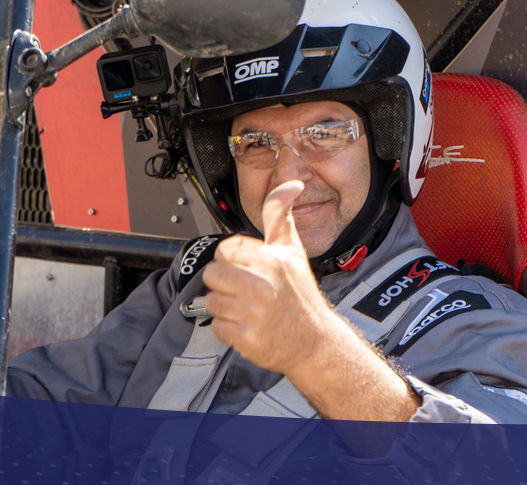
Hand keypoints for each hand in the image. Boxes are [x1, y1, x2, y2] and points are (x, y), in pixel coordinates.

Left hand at [202, 180, 349, 375]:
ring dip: (225, 306)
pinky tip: (248, 324)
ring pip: (211, 300)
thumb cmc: (301, 295)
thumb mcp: (293, 250)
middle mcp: (262, 285)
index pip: (225, 249)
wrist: (314, 341)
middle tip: (246, 290)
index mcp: (271, 261)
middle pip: (213, 274)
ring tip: (248, 308)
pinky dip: (228, 327)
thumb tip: (290, 185)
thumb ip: (281, 216)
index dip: (233, 259)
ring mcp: (252, 313)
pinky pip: (216, 325)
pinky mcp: (245, 337)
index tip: (248, 268)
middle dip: (225, 282)